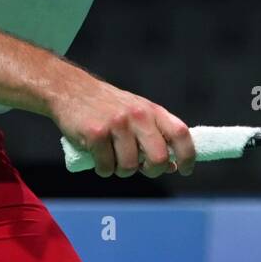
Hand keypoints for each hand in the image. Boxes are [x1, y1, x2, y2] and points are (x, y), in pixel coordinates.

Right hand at [48, 68, 195, 177]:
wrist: (72, 89)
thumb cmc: (109, 106)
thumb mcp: (138, 112)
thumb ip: (156, 135)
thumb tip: (172, 165)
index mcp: (152, 111)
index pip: (180, 133)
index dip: (188, 155)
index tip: (185, 170)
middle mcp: (138, 116)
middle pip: (158, 158)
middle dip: (151, 171)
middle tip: (141, 169)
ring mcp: (117, 124)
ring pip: (129, 167)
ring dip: (121, 170)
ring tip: (113, 157)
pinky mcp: (95, 134)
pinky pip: (106, 168)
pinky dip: (102, 169)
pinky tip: (98, 156)